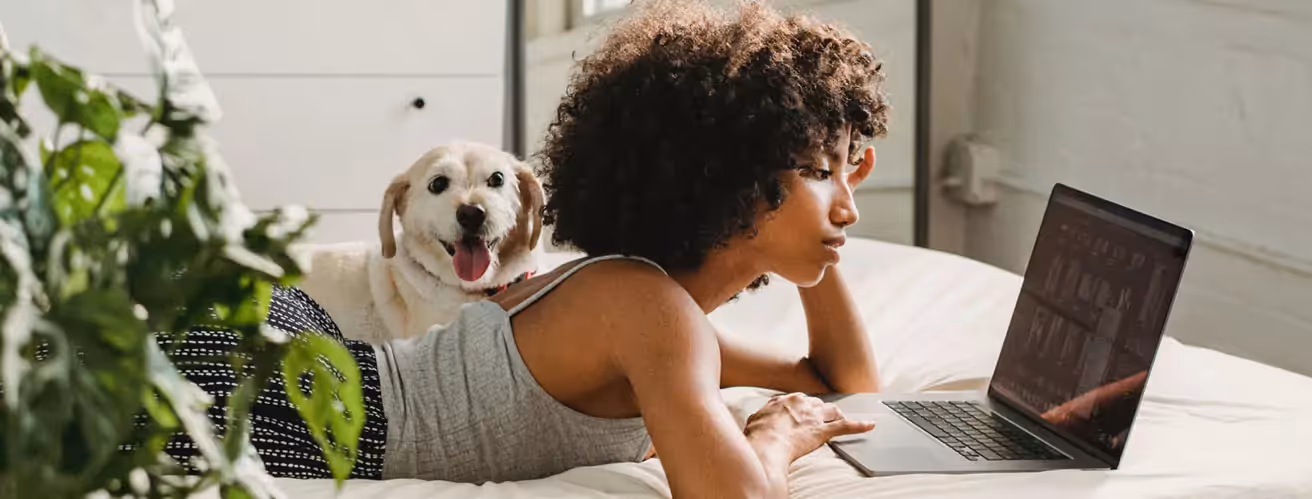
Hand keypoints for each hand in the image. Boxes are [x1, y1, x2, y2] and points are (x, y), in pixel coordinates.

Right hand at [743, 393, 875, 461]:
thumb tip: (760, 419)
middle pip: (818, 404)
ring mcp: (814, 417)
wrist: (766, 444)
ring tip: (842, 419)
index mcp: (786, 400)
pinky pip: (846, 426)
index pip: (800, 400)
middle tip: (822, 418)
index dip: (804, 407)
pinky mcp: (823, 431)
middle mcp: (802, 404)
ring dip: (837, 416)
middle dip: (821, 411)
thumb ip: (763, 416)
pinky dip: (859, 425)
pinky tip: (870, 425)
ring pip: (832, 411)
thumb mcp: (755, 419)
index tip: (804, 411)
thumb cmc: (758, 435)